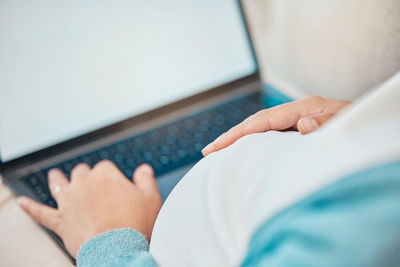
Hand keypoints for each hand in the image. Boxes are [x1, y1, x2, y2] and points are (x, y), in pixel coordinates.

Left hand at [18, 161, 161, 257]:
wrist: (117, 249)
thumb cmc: (135, 223)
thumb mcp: (150, 197)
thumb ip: (146, 179)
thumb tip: (143, 169)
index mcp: (105, 174)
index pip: (106, 167)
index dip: (112, 177)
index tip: (117, 186)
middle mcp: (84, 183)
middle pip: (82, 172)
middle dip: (87, 176)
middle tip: (93, 184)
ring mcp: (69, 201)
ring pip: (59, 184)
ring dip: (57, 179)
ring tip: (54, 175)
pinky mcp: (60, 220)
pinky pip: (41, 212)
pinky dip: (30, 207)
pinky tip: (22, 202)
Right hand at [202, 96, 350, 155]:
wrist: (371, 125)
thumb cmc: (360, 128)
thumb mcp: (346, 126)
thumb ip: (325, 125)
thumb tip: (303, 124)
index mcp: (306, 108)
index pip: (263, 121)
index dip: (238, 134)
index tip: (216, 147)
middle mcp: (298, 111)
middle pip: (256, 122)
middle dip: (231, 136)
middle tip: (207, 152)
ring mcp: (297, 118)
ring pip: (261, 128)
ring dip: (239, 139)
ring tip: (218, 152)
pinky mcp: (299, 127)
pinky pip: (270, 134)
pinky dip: (253, 142)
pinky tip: (244, 151)